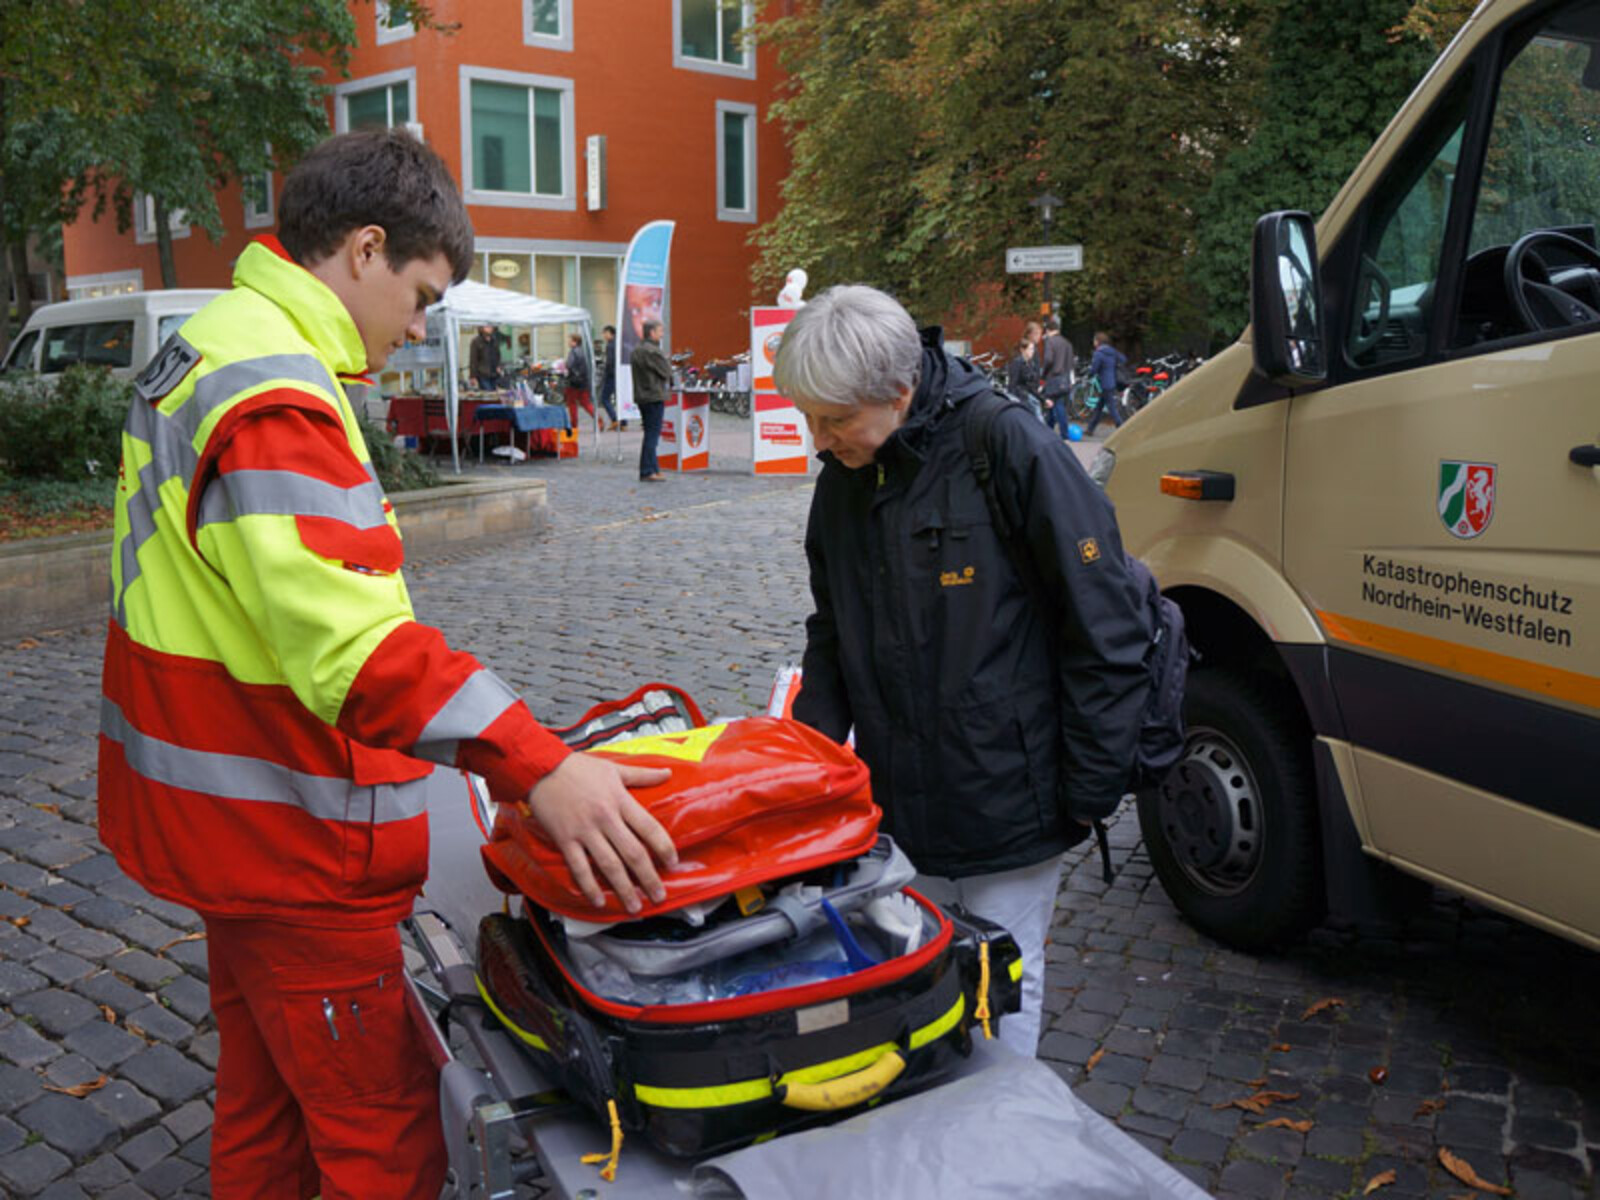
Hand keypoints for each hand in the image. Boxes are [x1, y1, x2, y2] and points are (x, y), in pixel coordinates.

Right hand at [526, 753, 676, 912]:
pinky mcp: (565, 840)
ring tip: (634, 906)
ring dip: (624, 889)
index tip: (673, 863)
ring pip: (609, 865)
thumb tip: (668, 773)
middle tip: (659, 896)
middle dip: (649, 878)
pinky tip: (598, 901)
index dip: (664, 848)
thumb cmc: (577, 767)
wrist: (541, 768)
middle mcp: (606, 818)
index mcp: (620, 800)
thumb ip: (643, 774)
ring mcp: (585, 831)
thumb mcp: (614, 768)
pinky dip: (589, 887)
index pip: (650, 828)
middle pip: (633, 853)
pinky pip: (579, 868)